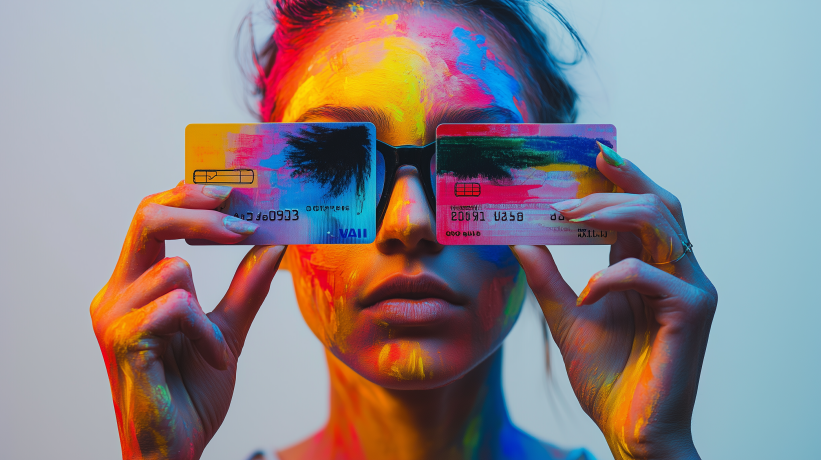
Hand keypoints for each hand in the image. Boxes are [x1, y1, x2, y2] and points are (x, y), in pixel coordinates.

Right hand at [90, 183, 285, 459]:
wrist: (177, 447)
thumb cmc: (192, 390)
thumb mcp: (228, 330)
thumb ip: (247, 288)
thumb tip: (275, 243)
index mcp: (136, 285)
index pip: (152, 216)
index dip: (191, 196)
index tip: (237, 190)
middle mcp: (116, 293)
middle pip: (147, 216)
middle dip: (203, 212)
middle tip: (248, 224)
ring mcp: (113, 316)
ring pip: (175, 269)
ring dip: (210, 312)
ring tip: (215, 347)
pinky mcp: (122, 340)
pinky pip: (177, 307)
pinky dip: (206, 335)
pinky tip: (211, 360)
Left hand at [512, 148, 717, 459]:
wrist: (630, 428)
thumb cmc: (608, 376)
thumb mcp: (566, 318)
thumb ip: (546, 278)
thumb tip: (518, 240)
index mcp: (650, 268)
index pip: (643, 207)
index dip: (623, 175)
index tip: (592, 150)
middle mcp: (677, 271)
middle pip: (658, 203)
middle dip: (613, 185)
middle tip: (568, 187)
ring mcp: (691, 288)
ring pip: (661, 221)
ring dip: (611, 211)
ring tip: (568, 217)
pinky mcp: (693, 312)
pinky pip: (650, 273)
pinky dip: (610, 276)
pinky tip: (586, 294)